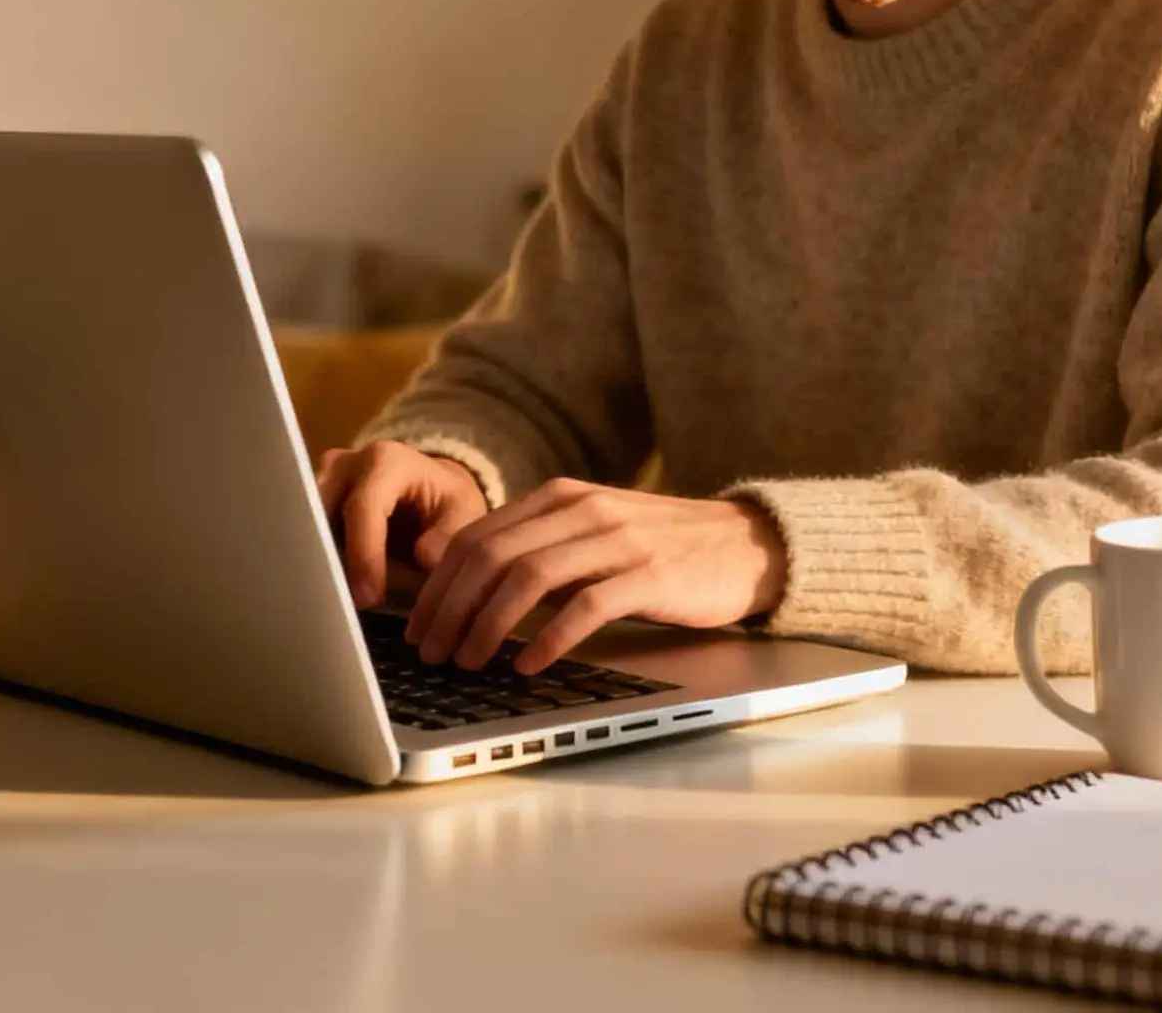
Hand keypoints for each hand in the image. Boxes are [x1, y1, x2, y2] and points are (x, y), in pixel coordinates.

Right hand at [315, 441, 487, 608]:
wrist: (430, 492)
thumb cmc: (446, 505)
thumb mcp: (462, 515)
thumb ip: (449, 536)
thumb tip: (423, 555)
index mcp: (386, 461)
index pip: (364, 507)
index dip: (363, 554)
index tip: (369, 597)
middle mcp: (346, 463)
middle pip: (323, 513)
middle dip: (329, 560)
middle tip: (338, 607)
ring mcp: (322, 480)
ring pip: (305, 524)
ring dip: (316, 563)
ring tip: (328, 604)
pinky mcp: (310, 500)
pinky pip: (303, 532)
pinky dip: (312, 561)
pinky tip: (322, 592)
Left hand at [405, 478, 787, 674]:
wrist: (742, 543)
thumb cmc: (659, 547)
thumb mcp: (590, 533)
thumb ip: (536, 548)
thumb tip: (463, 588)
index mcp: (560, 497)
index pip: (477, 536)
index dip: (438, 584)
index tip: (418, 626)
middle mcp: (582, 510)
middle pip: (492, 555)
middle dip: (450, 608)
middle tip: (430, 653)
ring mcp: (617, 540)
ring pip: (528, 577)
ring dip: (487, 624)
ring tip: (468, 662)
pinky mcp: (650, 575)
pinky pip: (586, 606)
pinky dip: (549, 638)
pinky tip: (528, 664)